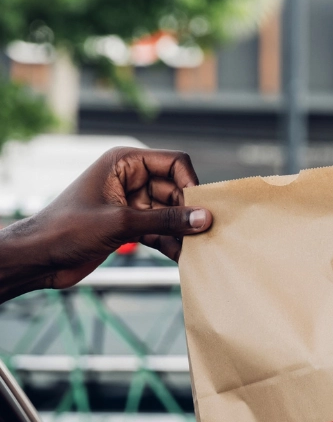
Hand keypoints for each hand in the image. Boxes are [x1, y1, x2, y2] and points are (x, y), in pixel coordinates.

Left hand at [0, 146, 208, 299]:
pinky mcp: (131, 226)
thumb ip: (166, 220)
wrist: (39, 257)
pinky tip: (181, 258)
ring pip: (171, 213)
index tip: (202, 209)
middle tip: (203, 235)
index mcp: (124, 163)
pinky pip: (162, 230)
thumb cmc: (67, 229)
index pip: (173, 163)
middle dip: (189, 212)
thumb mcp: (121, 223)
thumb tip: (204, 218)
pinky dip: (172, 243)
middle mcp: (130, 179)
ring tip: (195, 250)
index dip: (191, 183)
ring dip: (182, 232)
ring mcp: (132, 203)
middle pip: (177, 190)